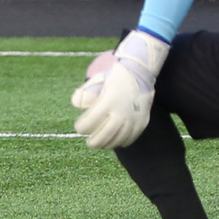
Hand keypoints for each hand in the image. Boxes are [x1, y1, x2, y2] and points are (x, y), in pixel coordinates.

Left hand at [72, 30, 169, 148]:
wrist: (141, 74)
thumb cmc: (115, 78)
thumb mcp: (98, 80)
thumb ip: (85, 92)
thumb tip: (76, 104)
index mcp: (109, 100)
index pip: (91, 120)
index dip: (82, 127)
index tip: (79, 128)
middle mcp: (122, 111)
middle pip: (105, 134)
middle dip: (95, 142)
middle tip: (89, 143)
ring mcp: (134, 118)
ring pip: (118, 139)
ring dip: (107, 144)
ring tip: (100, 144)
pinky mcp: (142, 122)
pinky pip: (130, 138)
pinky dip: (121, 142)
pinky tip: (114, 140)